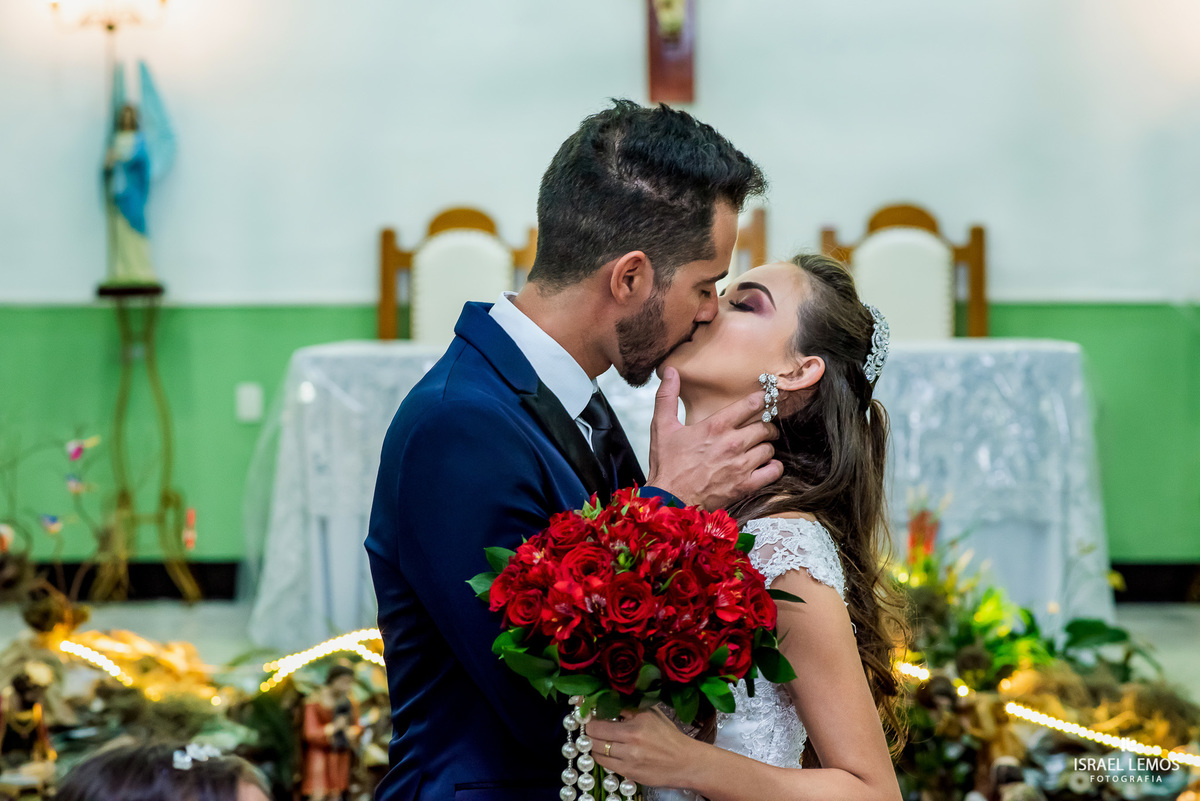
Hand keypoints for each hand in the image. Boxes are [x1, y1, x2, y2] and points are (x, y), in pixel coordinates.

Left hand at [586, 708, 700, 789]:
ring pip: (596, 751)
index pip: (599, 720)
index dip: (589, 717)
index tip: (585, 714)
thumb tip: (606, 702)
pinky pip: (605, 764)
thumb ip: (628, 708)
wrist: (685, 762)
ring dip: (594, 745)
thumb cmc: (668, 735)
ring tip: (598, 739)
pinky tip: (606, 752)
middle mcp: (631, 742)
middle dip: (589, 730)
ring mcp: (629, 759)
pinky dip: (602, 757)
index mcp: (636, 724)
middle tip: (591, 727)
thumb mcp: (650, 713)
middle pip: (594, 735)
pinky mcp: (629, 773)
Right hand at [646, 367, 782, 509]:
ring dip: (767, 446)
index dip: (762, 399)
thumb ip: (667, 396)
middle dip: (767, 425)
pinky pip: (773, 471)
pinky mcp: (745, 485)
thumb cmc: (667, 464)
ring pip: (770, 448)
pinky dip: (773, 467)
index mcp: (715, 426)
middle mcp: (732, 444)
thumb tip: (670, 371)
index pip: (751, 404)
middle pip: (766, 426)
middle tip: (762, 427)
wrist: (670, 499)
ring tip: (759, 447)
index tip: (765, 399)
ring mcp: (741, 465)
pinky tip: (765, 466)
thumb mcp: (662, 427)